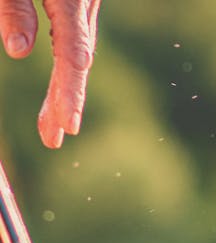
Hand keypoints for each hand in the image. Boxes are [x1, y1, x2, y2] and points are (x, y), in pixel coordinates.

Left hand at [0, 0, 100, 147]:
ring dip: (65, 89)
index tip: (69, 126)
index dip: (71, 92)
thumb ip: (14, 9)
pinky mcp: (79, 3)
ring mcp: (86, 4)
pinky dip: (67, 68)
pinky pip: (76, 40)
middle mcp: (85, 5)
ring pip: (79, 53)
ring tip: (51, 125)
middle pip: (79, 61)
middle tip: (52, 140)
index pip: (73, 54)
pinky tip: (59, 87)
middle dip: (66, 102)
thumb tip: (19, 51)